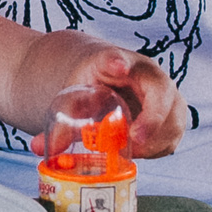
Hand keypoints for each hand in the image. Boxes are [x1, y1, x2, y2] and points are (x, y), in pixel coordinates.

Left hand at [32, 47, 184, 158]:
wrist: (104, 78)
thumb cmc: (89, 86)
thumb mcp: (73, 100)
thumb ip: (59, 124)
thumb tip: (37, 147)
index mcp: (114, 62)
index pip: (114, 58)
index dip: (116, 62)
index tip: (117, 65)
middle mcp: (146, 74)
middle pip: (162, 91)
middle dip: (153, 119)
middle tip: (135, 139)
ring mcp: (165, 94)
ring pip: (174, 118)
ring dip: (156, 140)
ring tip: (132, 151)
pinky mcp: (171, 115)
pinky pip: (173, 134)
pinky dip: (158, 148)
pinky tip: (140, 153)